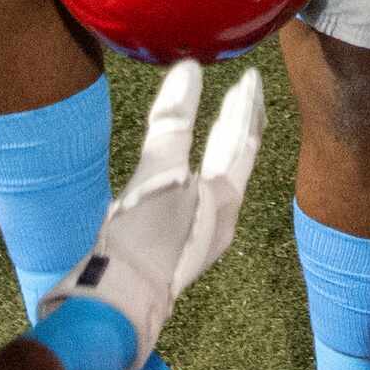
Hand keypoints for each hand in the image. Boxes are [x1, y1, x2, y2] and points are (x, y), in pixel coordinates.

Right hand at [38, 61, 264, 369]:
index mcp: (225, 200)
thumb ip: (173, 122)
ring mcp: (201, 232)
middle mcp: (221, 217)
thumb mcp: (158, 172)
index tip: (251, 76)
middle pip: (235, 158)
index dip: (246, 106)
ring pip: (220, 175)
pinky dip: (200, 163)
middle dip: (237, 121)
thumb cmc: (142, 237)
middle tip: (242, 88)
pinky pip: (201, 189)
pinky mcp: (178, 241)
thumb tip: (189, 69)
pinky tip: (186, 165)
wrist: (118, 300)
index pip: (244, 141)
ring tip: (219, 119)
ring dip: (221, 143)